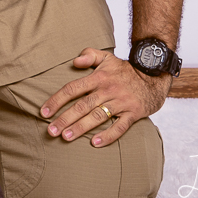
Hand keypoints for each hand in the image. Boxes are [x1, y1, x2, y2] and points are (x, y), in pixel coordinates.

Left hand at [39, 47, 171, 147]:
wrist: (154, 76)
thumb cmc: (125, 70)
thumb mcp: (107, 57)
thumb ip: (89, 55)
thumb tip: (74, 61)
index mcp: (98, 77)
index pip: (73, 89)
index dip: (57, 100)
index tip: (44, 112)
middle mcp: (107, 90)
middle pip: (82, 105)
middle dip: (65, 119)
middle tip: (51, 131)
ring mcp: (121, 102)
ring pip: (97, 117)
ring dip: (81, 127)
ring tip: (66, 137)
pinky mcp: (133, 113)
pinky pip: (120, 127)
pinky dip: (108, 136)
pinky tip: (95, 143)